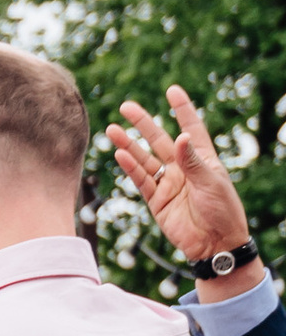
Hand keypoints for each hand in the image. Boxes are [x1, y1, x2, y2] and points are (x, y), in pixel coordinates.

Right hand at [106, 85, 252, 276]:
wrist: (215, 244)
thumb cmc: (223, 211)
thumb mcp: (212, 183)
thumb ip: (192, 161)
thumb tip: (180, 137)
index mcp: (202, 158)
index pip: (191, 128)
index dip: (182, 110)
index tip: (172, 90)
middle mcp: (182, 167)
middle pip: (159, 140)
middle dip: (143, 124)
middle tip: (126, 107)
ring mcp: (168, 183)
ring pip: (144, 159)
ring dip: (129, 145)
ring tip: (112, 129)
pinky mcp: (156, 200)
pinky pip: (141, 180)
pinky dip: (131, 168)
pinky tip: (120, 155)